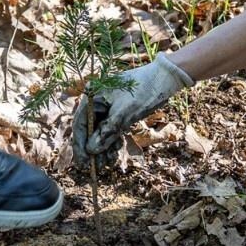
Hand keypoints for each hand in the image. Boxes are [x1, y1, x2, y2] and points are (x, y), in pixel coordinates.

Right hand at [71, 52, 191, 166]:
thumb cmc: (143, 91)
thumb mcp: (124, 114)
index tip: (83, 163)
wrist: (164, 78)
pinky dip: (112, 141)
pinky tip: (115, 153)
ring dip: (103, 148)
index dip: (80, 145)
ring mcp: (107, 106)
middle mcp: (96, 101)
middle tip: (95, 167)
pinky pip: (110, 129)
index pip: (80, 124)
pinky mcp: (117, 111)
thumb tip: (91, 150)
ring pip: (100, 131)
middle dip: (93, 149)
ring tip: (107, 163)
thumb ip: (106, 132)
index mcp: (92, 96)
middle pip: (89, 129)